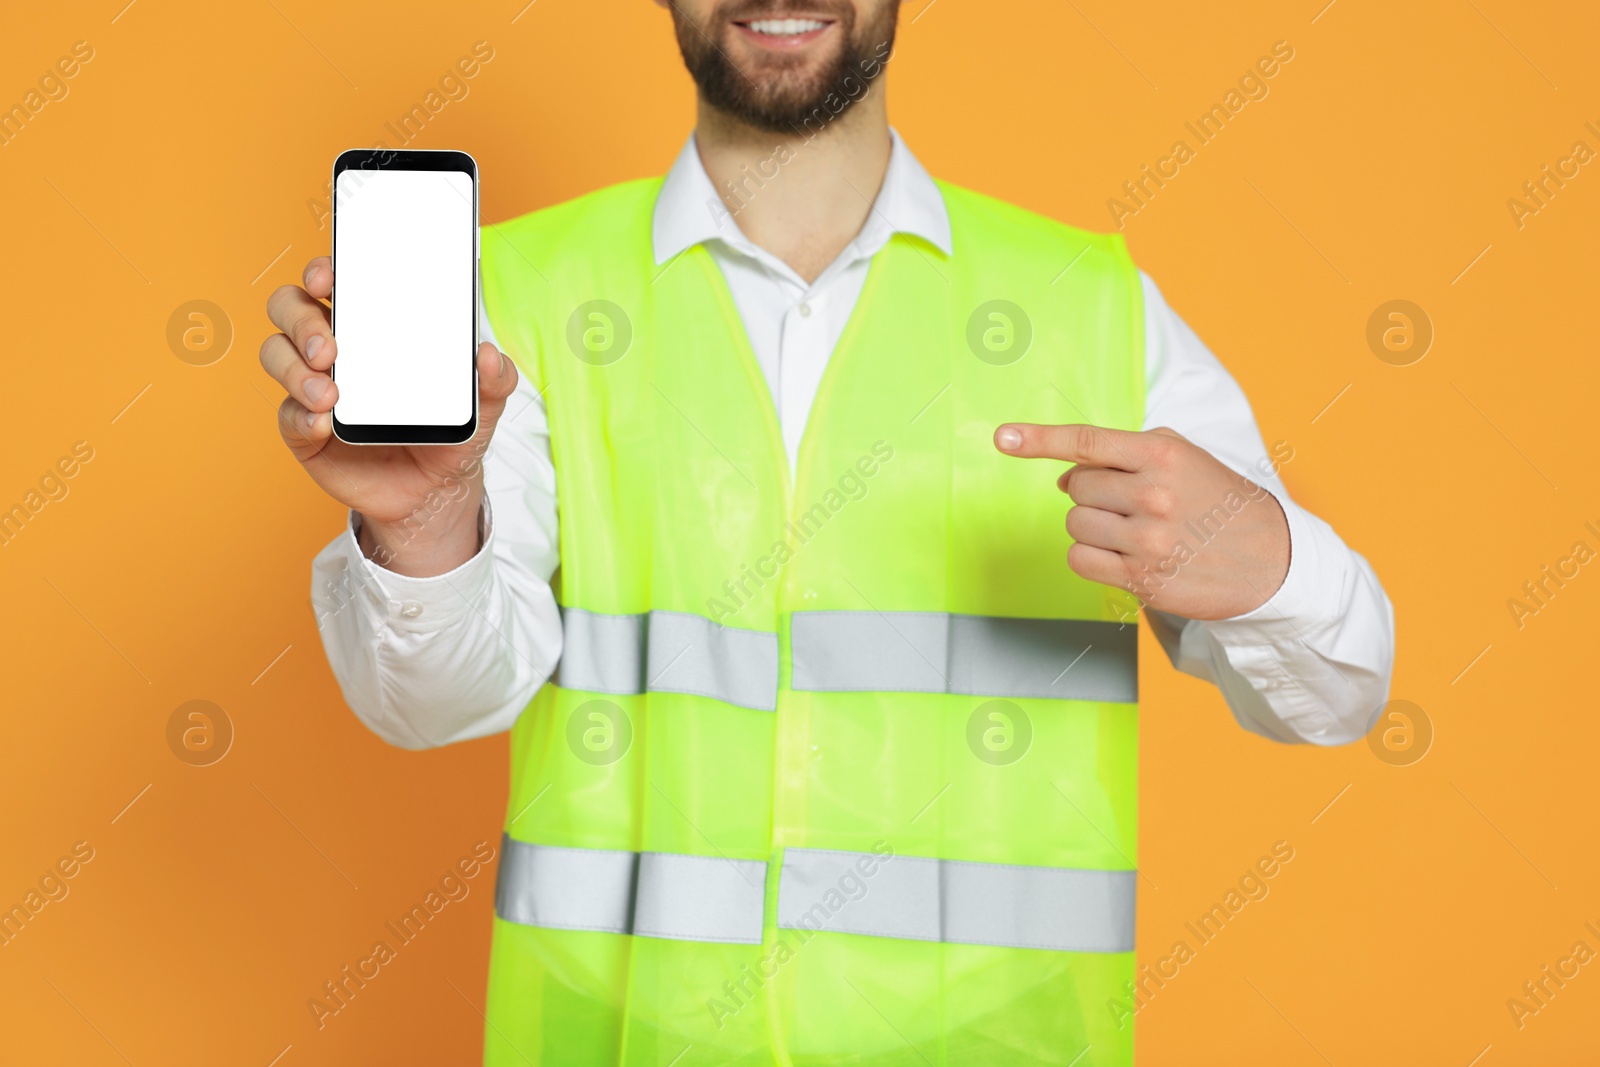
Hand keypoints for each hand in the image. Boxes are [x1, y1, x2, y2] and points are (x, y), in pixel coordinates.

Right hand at [261, 256, 519, 575]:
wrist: (433, 491)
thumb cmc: (447, 432)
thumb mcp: (482, 405)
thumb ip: (495, 380)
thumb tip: (489, 356)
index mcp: (372, 326)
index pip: (334, 281)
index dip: (322, 270)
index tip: (327, 277)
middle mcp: (335, 348)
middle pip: (290, 308)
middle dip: (300, 319)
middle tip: (329, 347)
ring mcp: (314, 386)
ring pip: (276, 354)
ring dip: (296, 369)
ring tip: (330, 393)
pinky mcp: (304, 429)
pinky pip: (286, 414)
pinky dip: (300, 415)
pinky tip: (322, 422)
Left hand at [994, 423, 1289, 620]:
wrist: (1271, 560)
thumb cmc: (1219, 502)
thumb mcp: (1184, 458)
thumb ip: (1124, 456)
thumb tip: (1063, 476)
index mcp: (1162, 455)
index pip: (1087, 442)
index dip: (1038, 439)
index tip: (1002, 438)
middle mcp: (1153, 494)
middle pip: (1075, 489)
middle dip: (1092, 495)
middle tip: (1130, 503)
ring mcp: (1147, 540)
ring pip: (1075, 525)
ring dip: (1094, 527)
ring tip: (1136, 530)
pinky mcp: (1142, 579)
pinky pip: (1081, 560)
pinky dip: (1092, 556)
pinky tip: (1124, 554)